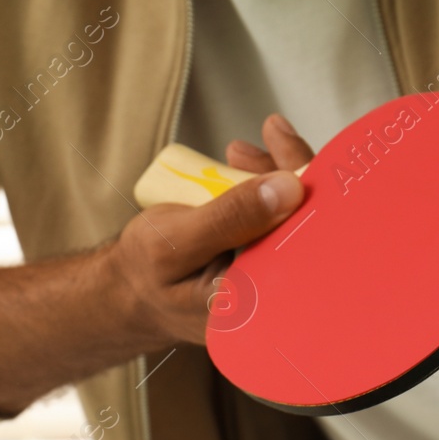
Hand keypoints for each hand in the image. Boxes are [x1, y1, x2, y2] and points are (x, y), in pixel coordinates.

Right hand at [105, 114, 314, 347]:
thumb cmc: (143, 273)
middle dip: (293, 175)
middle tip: (272, 134)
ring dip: (276, 177)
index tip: (289, 149)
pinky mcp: (262, 260)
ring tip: (241, 152)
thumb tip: (290, 189)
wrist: (128, 290)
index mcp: (254, 304)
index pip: (303, 247)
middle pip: (306, 229)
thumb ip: (229, 218)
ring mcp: (269, 277)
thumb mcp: (174, 242)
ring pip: (293, 220)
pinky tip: (245, 167)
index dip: (309, 195)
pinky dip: (265, 189)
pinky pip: (277, 220)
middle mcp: (270, 296)